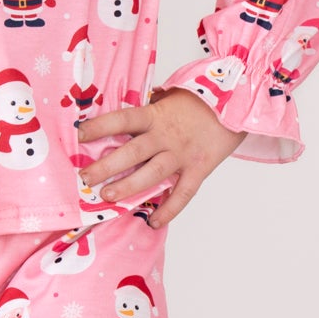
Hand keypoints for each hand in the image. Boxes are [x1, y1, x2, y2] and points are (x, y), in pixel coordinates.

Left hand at [74, 85, 246, 227]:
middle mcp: (166, 136)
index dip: (100, 126)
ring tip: (107, 197)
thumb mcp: (171, 95)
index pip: (122, 119)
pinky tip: (153, 222)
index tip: (79, 135)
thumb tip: (124, 119)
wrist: (240, 102)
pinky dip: (169, 210)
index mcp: (156, 114)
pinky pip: (182, 193)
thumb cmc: (201, 98)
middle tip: (85, 179)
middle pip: (132, 152)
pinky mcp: (199, 168)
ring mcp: (182, 154)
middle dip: (106, 166)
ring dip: (128, 187)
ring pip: (151, 174)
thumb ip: (149, 109)